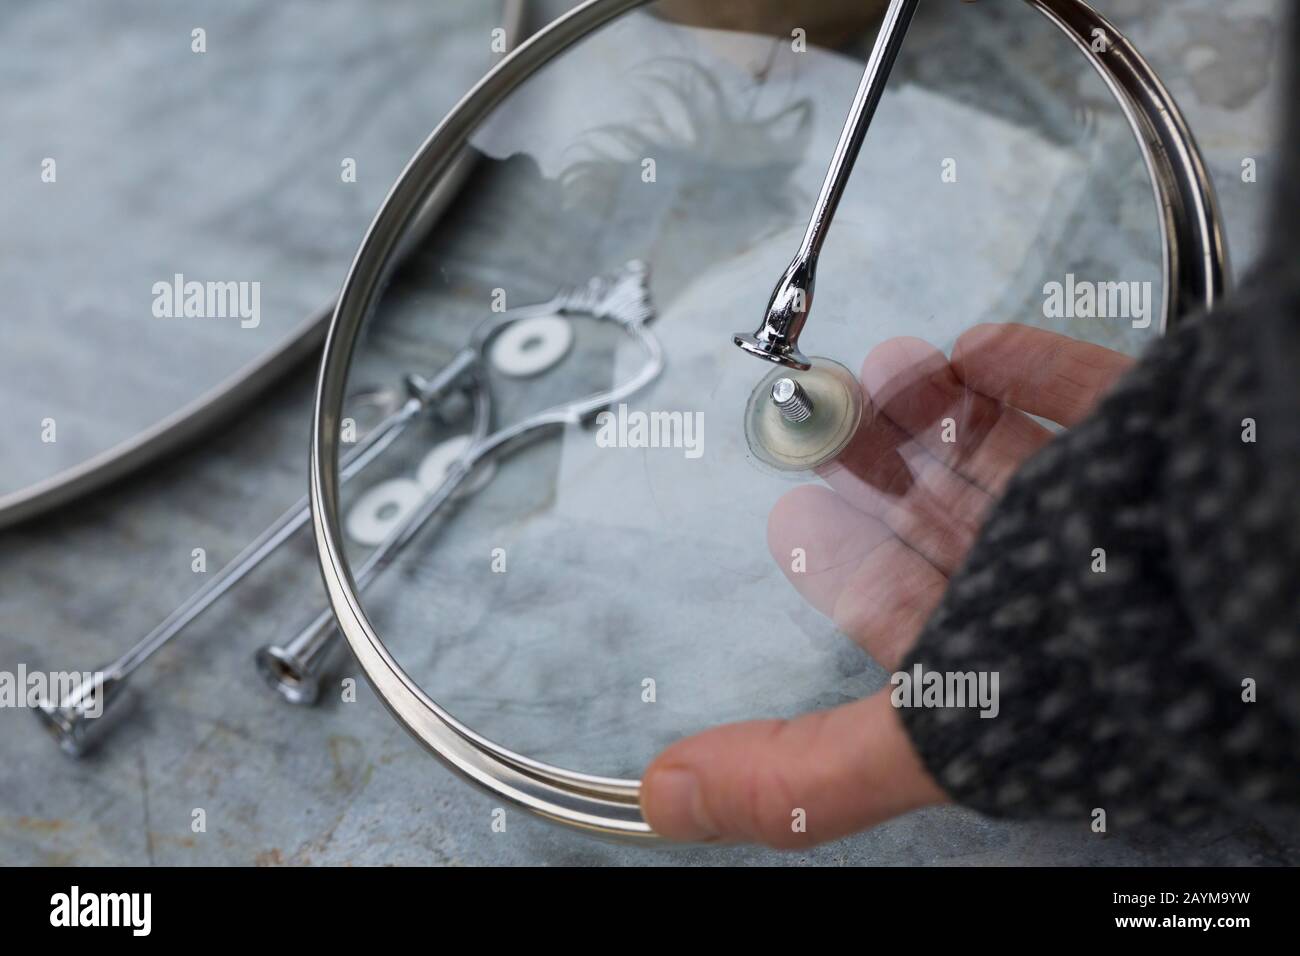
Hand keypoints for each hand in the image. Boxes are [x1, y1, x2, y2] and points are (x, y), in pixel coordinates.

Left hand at [641, 323, 1135, 845]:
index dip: (843, 568)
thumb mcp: (924, 733)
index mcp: (1002, 657)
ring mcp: (1111, 510)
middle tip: (816, 425)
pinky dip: (1025, 364)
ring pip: (1006, 453)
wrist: (1254, 573)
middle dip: (877, 470)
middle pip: (945, 520)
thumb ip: (797, 776)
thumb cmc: (1107, 666)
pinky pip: (1085, 390)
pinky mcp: (1157, 437)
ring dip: (936, 411)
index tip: (791, 521)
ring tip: (878, 372)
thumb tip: (664, 802)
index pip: (905, 610)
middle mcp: (1054, 589)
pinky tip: (974, 347)